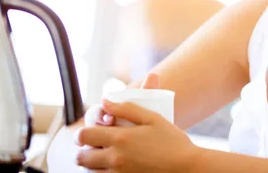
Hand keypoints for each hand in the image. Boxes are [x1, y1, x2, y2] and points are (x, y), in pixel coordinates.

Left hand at [74, 74, 199, 171]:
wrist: (186, 167)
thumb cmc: (172, 141)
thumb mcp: (153, 118)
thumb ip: (127, 108)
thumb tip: (104, 101)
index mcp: (120, 138)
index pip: (84, 135)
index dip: (82, 133)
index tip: (90, 132)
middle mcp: (115, 158)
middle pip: (81, 157)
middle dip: (83, 150)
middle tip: (93, 146)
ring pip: (89, 171)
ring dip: (90, 163)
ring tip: (102, 157)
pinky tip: (112, 168)